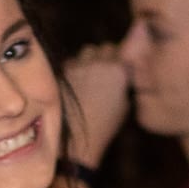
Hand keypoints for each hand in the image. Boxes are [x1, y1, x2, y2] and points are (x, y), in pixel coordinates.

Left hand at [64, 45, 129, 166]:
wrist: (77, 139)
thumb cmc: (105, 127)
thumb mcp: (124, 107)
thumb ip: (125, 85)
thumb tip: (124, 75)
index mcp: (119, 71)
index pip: (124, 50)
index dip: (122, 59)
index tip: (121, 67)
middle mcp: (99, 63)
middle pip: (105, 48)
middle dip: (106, 56)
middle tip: (105, 71)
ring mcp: (80, 65)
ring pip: (88, 51)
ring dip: (90, 59)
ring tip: (90, 75)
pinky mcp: (64, 71)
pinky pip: (72, 61)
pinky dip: (75, 68)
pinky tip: (76, 83)